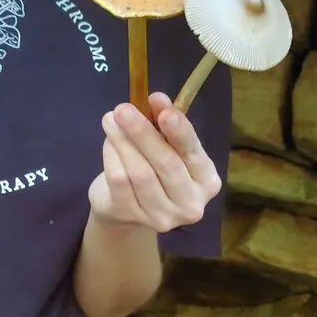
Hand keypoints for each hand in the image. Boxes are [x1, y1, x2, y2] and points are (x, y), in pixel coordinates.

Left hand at [87, 92, 221, 233]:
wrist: (127, 208)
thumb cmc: (155, 168)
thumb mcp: (165, 143)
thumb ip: (164, 121)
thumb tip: (157, 99)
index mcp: (207, 181)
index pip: (194, 154)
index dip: (180, 133)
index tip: (166, 113)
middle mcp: (190, 204)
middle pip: (166, 164)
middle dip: (143, 133)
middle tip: (123, 109)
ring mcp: (161, 217)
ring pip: (140, 172)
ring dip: (122, 141)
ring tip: (111, 119)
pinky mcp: (131, 217)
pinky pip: (119, 181)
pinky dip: (111, 155)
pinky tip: (109, 141)